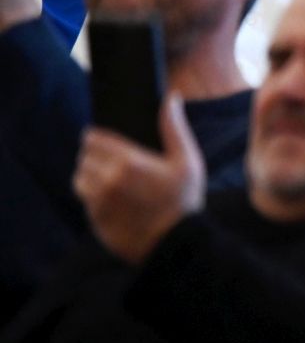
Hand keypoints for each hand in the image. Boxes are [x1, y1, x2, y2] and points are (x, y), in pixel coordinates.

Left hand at [73, 95, 204, 263]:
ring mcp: (99, 202)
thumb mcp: (188, 161)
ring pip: (79, 179)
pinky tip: (114, 200)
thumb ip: (174, 127)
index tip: (104, 141)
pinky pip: (85, 200)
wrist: (176, 245)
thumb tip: (171, 97)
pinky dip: (93, 197)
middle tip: (112, 162)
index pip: (93, 139)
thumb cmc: (184, 200)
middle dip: (94, 156)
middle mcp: (108, 180)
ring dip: (89, 176)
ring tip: (109, 180)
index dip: (96, 138)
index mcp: (129, 161)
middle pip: (84, 157)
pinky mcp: (94, 220)